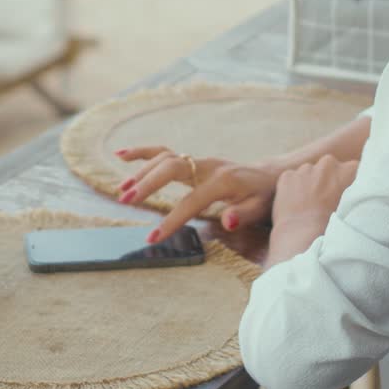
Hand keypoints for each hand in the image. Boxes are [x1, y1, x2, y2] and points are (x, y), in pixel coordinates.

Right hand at [113, 147, 281, 242]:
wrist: (268, 175)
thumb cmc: (263, 196)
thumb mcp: (260, 207)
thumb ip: (243, 214)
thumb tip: (227, 221)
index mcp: (223, 180)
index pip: (192, 200)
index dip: (173, 219)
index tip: (153, 237)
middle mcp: (208, 165)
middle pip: (172, 167)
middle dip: (148, 183)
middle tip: (127, 201)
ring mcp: (198, 160)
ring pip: (165, 157)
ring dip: (142, 171)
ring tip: (123, 191)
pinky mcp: (192, 160)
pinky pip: (164, 151)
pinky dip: (142, 152)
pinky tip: (120, 154)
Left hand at [272, 156, 359, 232]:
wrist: (305, 237)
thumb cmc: (334, 228)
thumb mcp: (353, 208)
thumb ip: (354, 193)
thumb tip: (350, 191)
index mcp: (349, 170)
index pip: (352, 170)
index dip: (347, 183)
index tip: (343, 196)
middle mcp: (328, 164)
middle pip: (329, 168)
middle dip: (327, 179)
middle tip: (325, 201)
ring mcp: (305, 168)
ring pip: (309, 173)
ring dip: (310, 183)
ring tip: (309, 206)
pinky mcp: (287, 175)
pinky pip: (291, 178)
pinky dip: (292, 188)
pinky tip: (295, 205)